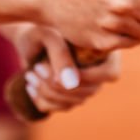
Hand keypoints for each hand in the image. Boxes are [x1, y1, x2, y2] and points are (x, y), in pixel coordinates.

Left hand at [4, 23, 120, 113]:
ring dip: (48, 92)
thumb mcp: (49, 36)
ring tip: (29, 74)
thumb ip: (61, 54)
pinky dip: (43, 100)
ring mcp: (88, 86)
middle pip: (90, 91)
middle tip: (36, 68)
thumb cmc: (42, 31)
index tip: (57, 70)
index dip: (87, 77)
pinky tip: (30, 86)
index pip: (109, 73)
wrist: (30, 38)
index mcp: (105, 51)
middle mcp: (100, 70)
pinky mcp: (72, 97)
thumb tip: (71, 84)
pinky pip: (62, 108)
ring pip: (75, 102)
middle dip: (59, 85)